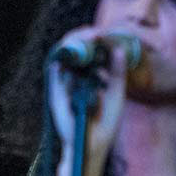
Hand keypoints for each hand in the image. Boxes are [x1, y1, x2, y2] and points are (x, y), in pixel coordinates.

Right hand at [48, 26, 129, 167]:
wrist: (91, 143)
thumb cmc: (106, 122)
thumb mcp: (116, 95)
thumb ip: (117, 73)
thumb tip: (119, 50)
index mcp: (92, 77)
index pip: (91, 52)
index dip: (97, 40)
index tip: (108, 33)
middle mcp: (77, 76)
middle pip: (76, 48)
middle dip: (86, 36)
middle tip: (99, 32)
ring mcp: (65, 80)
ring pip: (65, 52)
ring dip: (77, 40)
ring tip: (92, 35)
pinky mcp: (56, 86)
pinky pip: (58, 64)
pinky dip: (67, 53)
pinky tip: (80, 48)